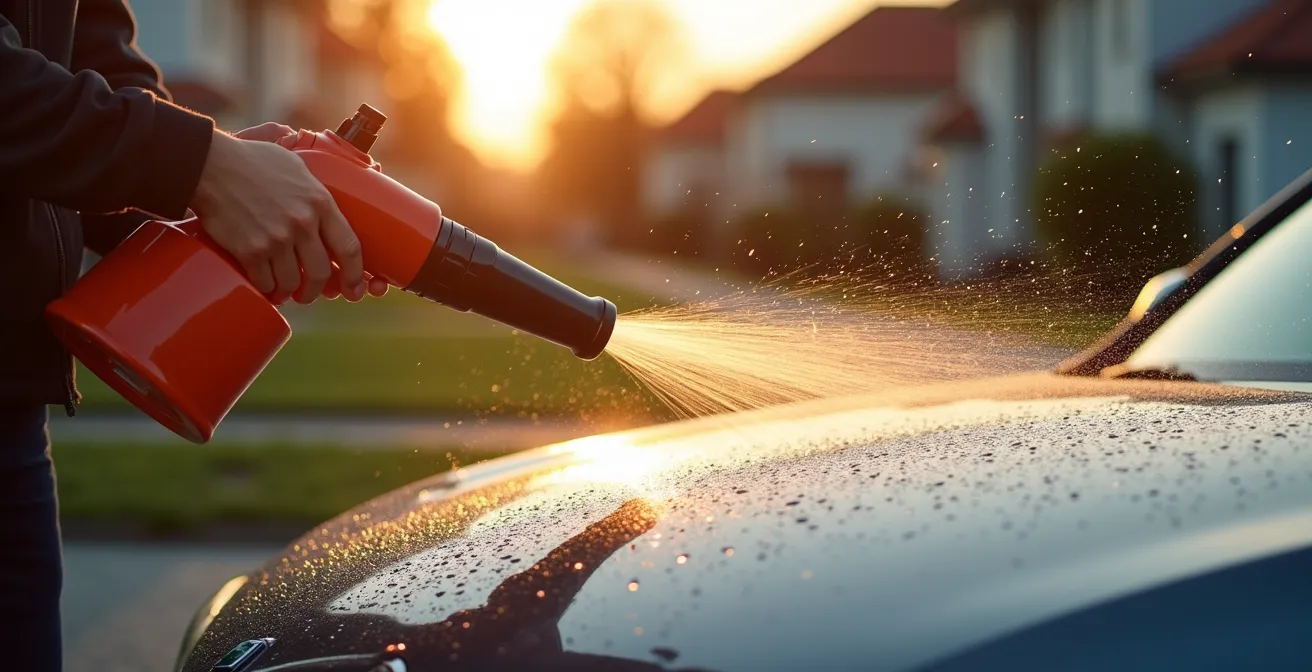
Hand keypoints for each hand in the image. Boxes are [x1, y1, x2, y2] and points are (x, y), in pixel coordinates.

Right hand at [230, 123, 388, 300]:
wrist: (211, 165)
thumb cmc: (252, 160)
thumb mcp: (296, 165)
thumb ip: (315, 186)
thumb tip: (326, 197)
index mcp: (320, 202)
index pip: (350, 247)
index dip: (355, 274)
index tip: (353, 288)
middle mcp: (302, 223)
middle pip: (321, 273)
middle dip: (316, 290)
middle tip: (308, 294)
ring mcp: (277, 239)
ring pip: (293, 282)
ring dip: (289, 292)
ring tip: (284, 292)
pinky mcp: (251, 251)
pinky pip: (265, 282)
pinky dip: (266, 289)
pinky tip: (264, 286)